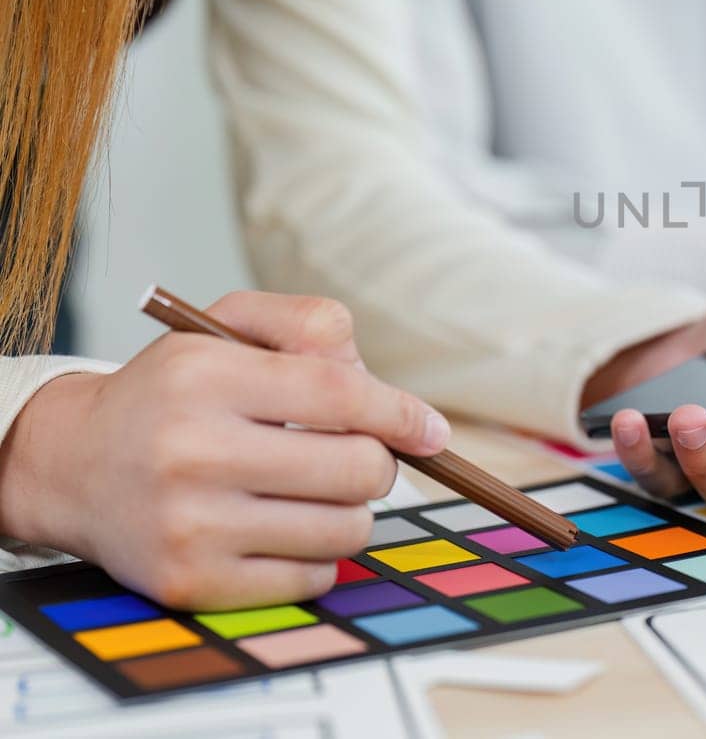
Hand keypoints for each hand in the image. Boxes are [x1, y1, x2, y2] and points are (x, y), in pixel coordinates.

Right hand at [0, 292, 449, 610]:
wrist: (72, 463)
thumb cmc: (173, 391)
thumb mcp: (229, 327)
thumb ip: (312, 327)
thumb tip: (390, 394)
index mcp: (204, 376)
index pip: (341, 395)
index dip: (402, 414)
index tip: (429, 430)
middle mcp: (192, 451)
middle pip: (357, 468)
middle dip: (376, 462)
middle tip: (355, 456)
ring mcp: (190, 525)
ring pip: (344, 529)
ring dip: (350, 510)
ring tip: (315, 491)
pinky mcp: (191, 583)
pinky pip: (311, 578)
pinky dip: (317, 555)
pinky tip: (285, 528)